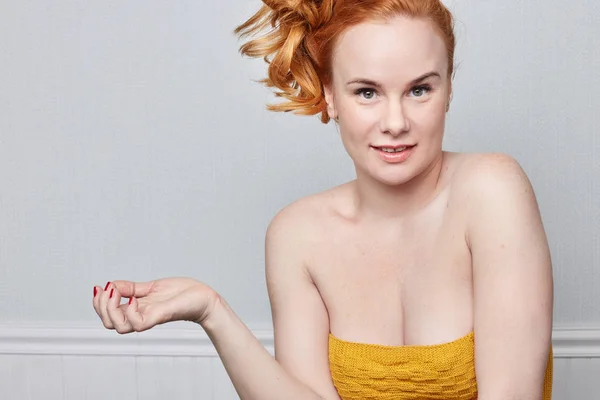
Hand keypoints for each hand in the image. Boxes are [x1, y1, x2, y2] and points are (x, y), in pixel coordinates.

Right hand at [92, 277, 218, 333]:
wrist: (203, 297)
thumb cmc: (182, 293)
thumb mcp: (151, 287)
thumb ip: (131, 288)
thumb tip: (111, 285)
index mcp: (137, 310)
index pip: (108, 315)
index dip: (98, 303)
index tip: (100, 287)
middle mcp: (140, 316)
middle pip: (109, 323)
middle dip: (101, 306)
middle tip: (109, 290)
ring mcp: (149, 318)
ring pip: (119, 327)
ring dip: (111, 309)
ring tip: (116, 293)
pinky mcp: (159, 317)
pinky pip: (137, 324)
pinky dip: (130, 311)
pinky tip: (135, 298)